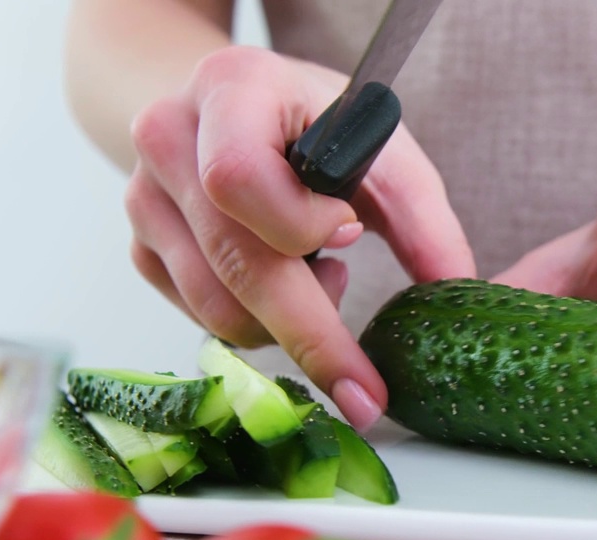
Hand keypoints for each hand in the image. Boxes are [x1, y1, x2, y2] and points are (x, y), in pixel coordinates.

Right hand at [124, 46, 474, 428]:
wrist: (236, 110)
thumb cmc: (317, 126)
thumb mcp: (383, 148)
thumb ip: (423, 217)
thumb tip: (455, 290)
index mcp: (231, 89)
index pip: (239, 176)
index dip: (298, 223)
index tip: (351, 235)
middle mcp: (169, 138)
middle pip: (234, 261)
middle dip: (312, 333)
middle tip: (364, 392)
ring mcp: (143, 197)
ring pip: (214, 306)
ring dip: (285, 322)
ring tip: (323, 275)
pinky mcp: (141, 247)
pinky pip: (199, 317)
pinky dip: (254, 322)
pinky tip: (284, 278)